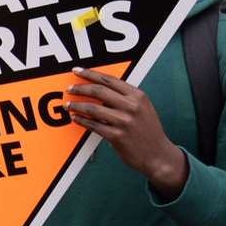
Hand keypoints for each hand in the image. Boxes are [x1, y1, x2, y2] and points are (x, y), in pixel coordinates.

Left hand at [66, 68, 188, 197]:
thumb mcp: (142, 107)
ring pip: (92, 108)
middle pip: (98, 91)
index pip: (109, 80)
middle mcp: (132, 106)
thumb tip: (98, 88)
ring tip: (68, 105)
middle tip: (69, 89)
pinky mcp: (116, 136)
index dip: (90, 74)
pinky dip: (81, 120)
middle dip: (80, 88)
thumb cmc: (147, 130)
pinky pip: (93, 125)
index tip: (77, 71)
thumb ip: (124, 97)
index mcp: (138, 96)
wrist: (158, 154)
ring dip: (76, 106)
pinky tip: (76, 118)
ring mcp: (124, 121)